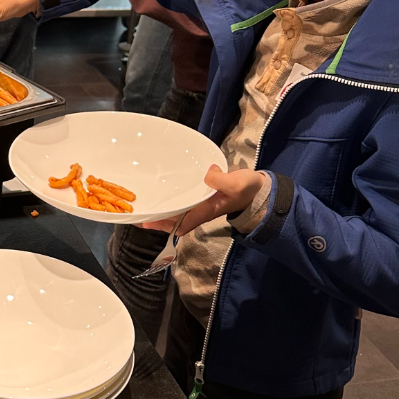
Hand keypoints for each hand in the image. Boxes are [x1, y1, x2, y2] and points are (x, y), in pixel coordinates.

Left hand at [142, 165, 266, 234]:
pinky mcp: (203, 196)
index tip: (149, 221)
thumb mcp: (237, 183)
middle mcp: (201, 210)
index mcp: (207, 210)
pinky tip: (165, 193)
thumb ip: (222, 180)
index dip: (165, 224)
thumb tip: (207, 174)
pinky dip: (173, 200)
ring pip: (178, 212)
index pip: (182, 222)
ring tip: (148, 205)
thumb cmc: (247, 189)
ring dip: (164, 211)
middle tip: (141, 213)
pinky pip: (184, 202)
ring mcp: (201, 204)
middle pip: (175, 220)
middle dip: (159, 219)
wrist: (258, 189)